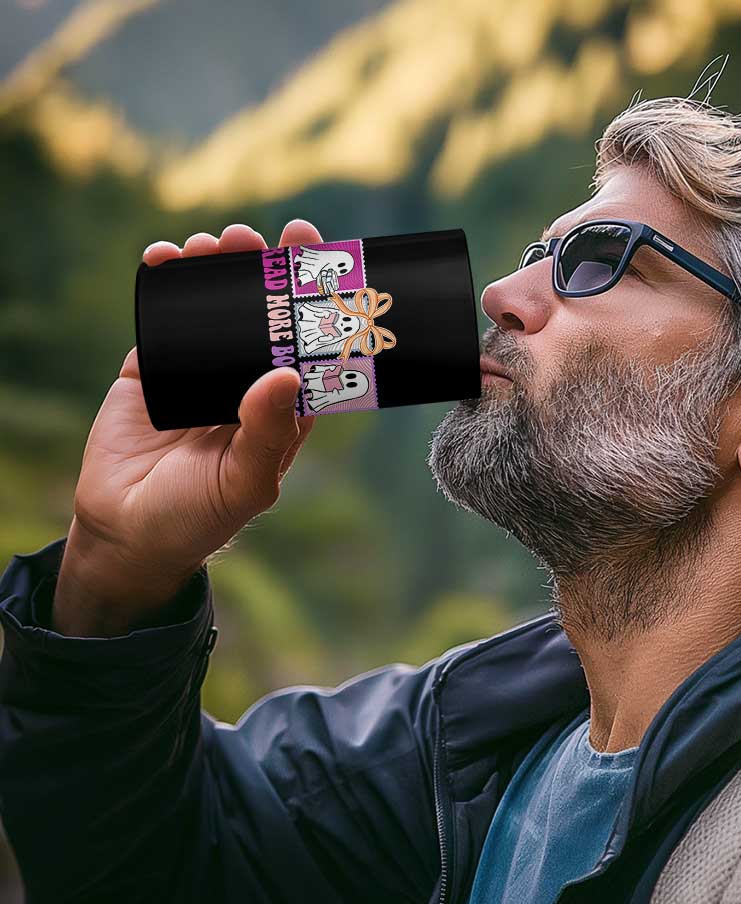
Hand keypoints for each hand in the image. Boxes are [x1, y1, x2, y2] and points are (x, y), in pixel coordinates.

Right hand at [52, 220, 322, 635]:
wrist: (126, 532)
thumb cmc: (199, 516)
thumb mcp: (245, 482)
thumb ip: (268, 433)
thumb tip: (287, 375)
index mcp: (283, 409)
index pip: (308, 345)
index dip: (316, 302)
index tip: (319, 256)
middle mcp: (248, 383)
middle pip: (264, 314)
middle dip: (264, 270)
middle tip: (261, 237)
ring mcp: (202, 371)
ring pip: (215, 307)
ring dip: (217, 269)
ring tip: (214, 244)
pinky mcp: (155, 368)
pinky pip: (163, 317)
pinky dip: (165, 283)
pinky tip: (166, 258)